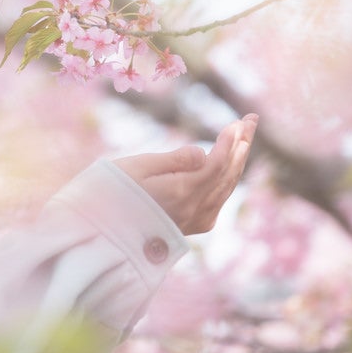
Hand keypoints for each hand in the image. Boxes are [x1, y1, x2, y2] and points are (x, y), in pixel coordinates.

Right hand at [113, 114, 255, 234]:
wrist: (100, 233)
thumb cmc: (110, 193)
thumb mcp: (136, 168)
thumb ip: (173, 161)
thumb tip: (203, 153)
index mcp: (179, 193)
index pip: (215, 164)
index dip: (228, 143)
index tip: (236, 122)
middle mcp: (192, 210)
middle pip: (227, 175)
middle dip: (241, 145)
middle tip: (251, 119)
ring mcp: (193, 222)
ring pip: (225, 189)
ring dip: (238, 161)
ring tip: (245, 138)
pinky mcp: (190, 228)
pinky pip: (218, 202)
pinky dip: (228, 181)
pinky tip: (229, 169)